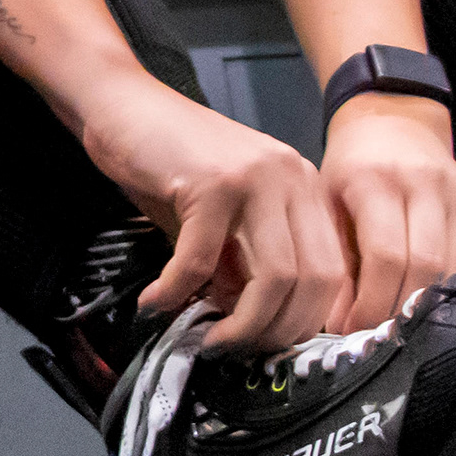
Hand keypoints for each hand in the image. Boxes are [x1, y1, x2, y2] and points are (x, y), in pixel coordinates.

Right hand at [88, 91, 349, 353]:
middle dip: (274, 331)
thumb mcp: (219, 220)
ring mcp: (257, 178)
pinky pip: (200, 259)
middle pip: (314, 281)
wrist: (122, 105)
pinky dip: (176, 292)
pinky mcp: (211, 182)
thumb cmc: (168, 163)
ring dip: (240, 324)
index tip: (265, 347)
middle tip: (232, 350)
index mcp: (304, 189)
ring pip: (275, 277)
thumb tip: (247, 327)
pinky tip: (154, 302)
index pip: (333, 273)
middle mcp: (292, 179)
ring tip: (206, 340)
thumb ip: (241, 265)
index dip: (303, 322)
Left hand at [314, 93, 455, 332]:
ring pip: (454, 272)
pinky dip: (446, 289)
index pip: (386, 257)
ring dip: (424, 307)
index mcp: (376, 179)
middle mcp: (426, 184)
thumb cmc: (352, 168)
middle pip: (426, 268)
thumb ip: (334, 263)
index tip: (350, 330)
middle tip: (373, 334)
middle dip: (398, 312)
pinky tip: (421, 300)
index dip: (371, 304)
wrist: (396, 125)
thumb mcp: (327, 205)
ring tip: (394, 323)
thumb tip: (340, 325)